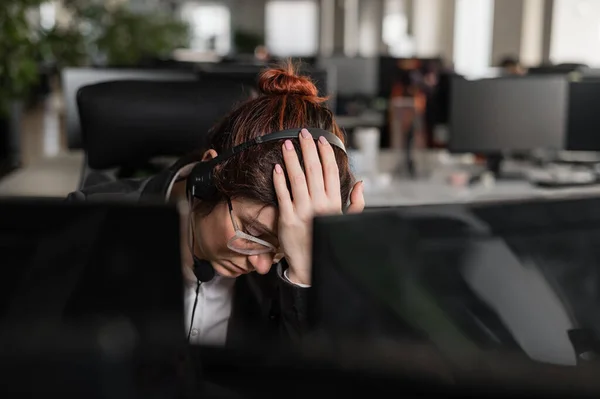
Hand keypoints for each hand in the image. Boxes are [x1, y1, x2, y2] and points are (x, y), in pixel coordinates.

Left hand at [273, 128, 364, 284]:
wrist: (311, 265)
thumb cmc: (327, 240)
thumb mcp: (346, 222)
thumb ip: (356, 203)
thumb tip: (361, 183)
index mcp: (334, 203)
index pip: (330, 171)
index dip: (325, 153)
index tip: (320, 140)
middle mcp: (320, 204)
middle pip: (313, 169)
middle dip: (308, 149)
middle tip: (302, 133)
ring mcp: (303, 211)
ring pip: (297, 178)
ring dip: (292, 159)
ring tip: (287, 144)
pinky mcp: (287, 219)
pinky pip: (283, 195)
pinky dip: (279, 180)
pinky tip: (277, 168)